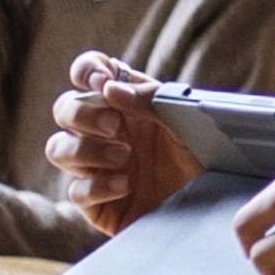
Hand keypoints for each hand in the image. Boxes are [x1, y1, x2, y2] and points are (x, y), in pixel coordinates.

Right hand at [48, 53, 196, 234]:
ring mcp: (97, 166)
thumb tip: (109, 89)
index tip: (101, 81)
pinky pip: (75, 192)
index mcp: (125, 103)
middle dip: (83, 114)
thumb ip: (150, 100)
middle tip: (115, 125)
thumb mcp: (187, 120)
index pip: (89, 74)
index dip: (87, 71)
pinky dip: (98, 186)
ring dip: (86, 149)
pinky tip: (125, 185)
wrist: (216, 203)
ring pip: (58, 148)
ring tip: (125, 156)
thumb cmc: (205, 154)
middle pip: (64, 109)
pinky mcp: (96, 202)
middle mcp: (105, 132)